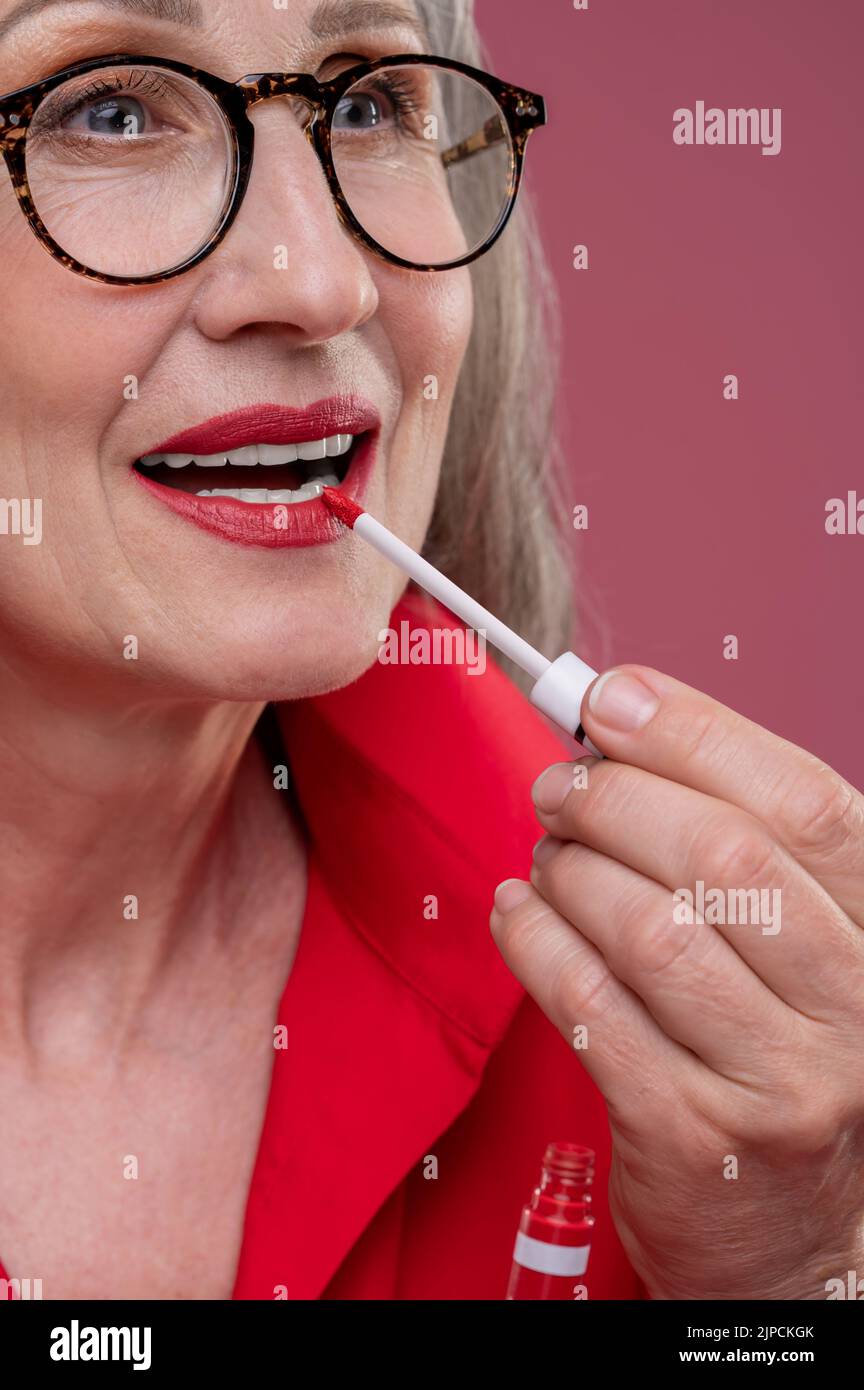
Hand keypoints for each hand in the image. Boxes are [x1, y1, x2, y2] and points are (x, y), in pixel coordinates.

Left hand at [490, 665, 863, 1299]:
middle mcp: (852, 1008)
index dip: (696, 735)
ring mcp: (779, 1080)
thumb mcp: (802, 947)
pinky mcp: (691, 1134)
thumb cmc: (780, 1053)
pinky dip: (533, 939)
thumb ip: (737, 841)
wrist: (795, 1235)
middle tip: (559, 787)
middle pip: (722, 856)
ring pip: (648, 927)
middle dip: (615, 798)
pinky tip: (517, 914)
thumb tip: (623, 721)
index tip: (612, 699)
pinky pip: (587, 1003)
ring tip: (547, 859)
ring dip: (571, 871)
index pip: (804, 805)